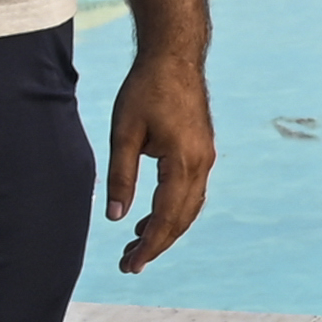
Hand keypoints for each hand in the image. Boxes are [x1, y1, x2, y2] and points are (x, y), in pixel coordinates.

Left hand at [99, 43, 214, 271]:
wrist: (175, 56)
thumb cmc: (146, 89)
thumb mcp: (124, 132)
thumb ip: (120, 177)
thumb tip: (115, 217)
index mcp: (182, 161)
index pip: (166, 217)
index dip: (149, 245)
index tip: (130, 265)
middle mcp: (201, 163)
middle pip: (181, 219)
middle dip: (156, 244)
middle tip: (129, 265)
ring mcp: (205, 157)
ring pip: (189, 207)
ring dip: (165, 230)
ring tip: (136, 246)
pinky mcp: (202, 150)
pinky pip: (190, 192)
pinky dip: (173, 211)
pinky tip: (151, 217)